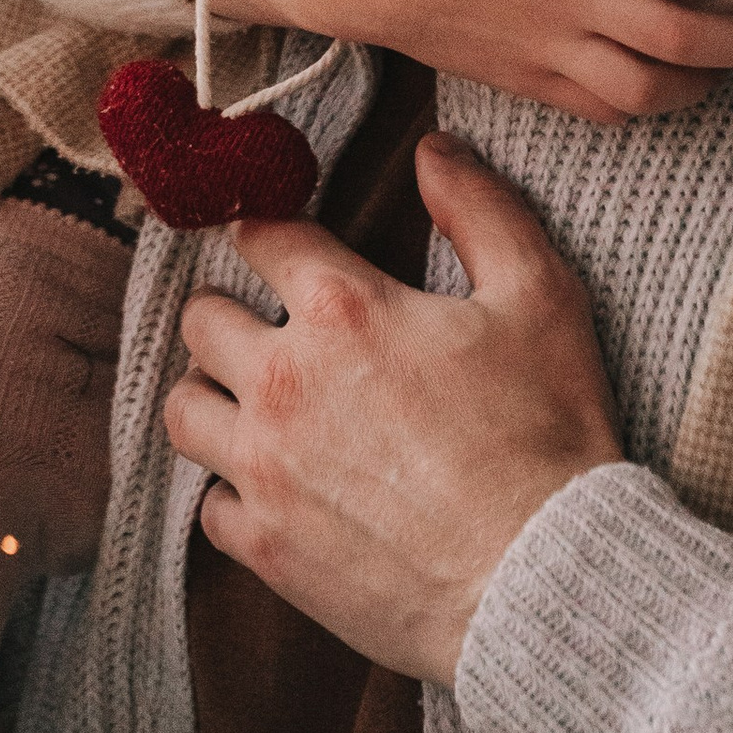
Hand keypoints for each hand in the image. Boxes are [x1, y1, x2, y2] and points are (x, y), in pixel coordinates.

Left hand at [162, 133, 623, 682]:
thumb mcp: (540, 299)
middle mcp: (282, 382)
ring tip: (257, 404)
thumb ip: (480, 210)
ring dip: (216, 396)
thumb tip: (434, 150)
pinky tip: (280, 489)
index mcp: (341, 310)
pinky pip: (209, 505)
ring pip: (184, 408)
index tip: (279, 242)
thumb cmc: (548, 437)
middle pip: (202, 318)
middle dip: (233, 312)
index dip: (269, 230)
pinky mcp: (266, 547)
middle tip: (273, 330)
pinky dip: (236, 492)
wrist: (546, 582)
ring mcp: (265, 469)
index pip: (260, 236)